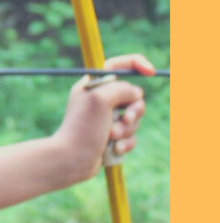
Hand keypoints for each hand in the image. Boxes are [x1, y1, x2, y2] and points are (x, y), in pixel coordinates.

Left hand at [52, 53, 152, 183]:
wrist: (72, 159)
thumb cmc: (83, 127)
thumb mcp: (101, 99)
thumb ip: (122, 89)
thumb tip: (135, 94)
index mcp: (93, 86)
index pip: (118, 66)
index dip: (136, 64)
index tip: (150, 72)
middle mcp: (100, 100)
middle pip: (134, 97)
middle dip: (133, 110)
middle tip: (124, 119)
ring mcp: (107, 119)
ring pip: (135, 119)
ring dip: (127, 129)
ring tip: (112, 137)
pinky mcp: (112, 136)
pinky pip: (132, 136)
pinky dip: (127, 142)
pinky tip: (115, 149)